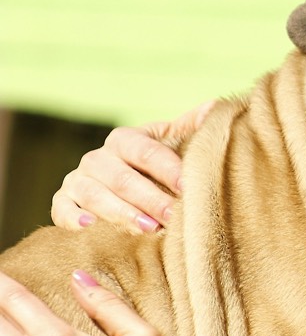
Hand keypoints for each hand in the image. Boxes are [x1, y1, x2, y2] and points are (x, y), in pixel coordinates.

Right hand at [50, 101, 214, 232]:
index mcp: (125, 140)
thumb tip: (215, 108)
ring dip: (121, 213)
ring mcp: (77, 180)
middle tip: (173, 216)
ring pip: (95, 195)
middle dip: (150, 199)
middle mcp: (98, 158)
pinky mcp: (62, 203)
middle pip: (123, 179)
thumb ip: (192, 128)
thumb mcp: (171, 142)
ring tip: (148, 228)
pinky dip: (73, 218)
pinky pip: (61, 210)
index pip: (147, 152)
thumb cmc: (154, 165)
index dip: (168, 169)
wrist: (117, 184)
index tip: (189, 187)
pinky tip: (89, 226)